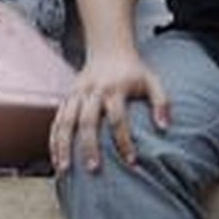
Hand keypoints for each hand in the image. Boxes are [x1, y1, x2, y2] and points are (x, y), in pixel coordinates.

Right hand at [49, 46, 170, 174]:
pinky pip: (56, 120)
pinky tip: (55, 158)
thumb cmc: (133, 71)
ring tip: (64, 170)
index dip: (124, 141)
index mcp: (115, 88)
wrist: (109, 49)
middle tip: (93, 169)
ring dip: (63, 146)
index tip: (131, 161)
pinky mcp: (67, 96)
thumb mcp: (152, 81)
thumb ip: (161, 102)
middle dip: (89, 146)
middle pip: (87, 121)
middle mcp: (93, 91)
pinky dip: (54, 139)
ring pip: (65, 121)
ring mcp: (77, 94)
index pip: (118, 118)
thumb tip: (164, 127)